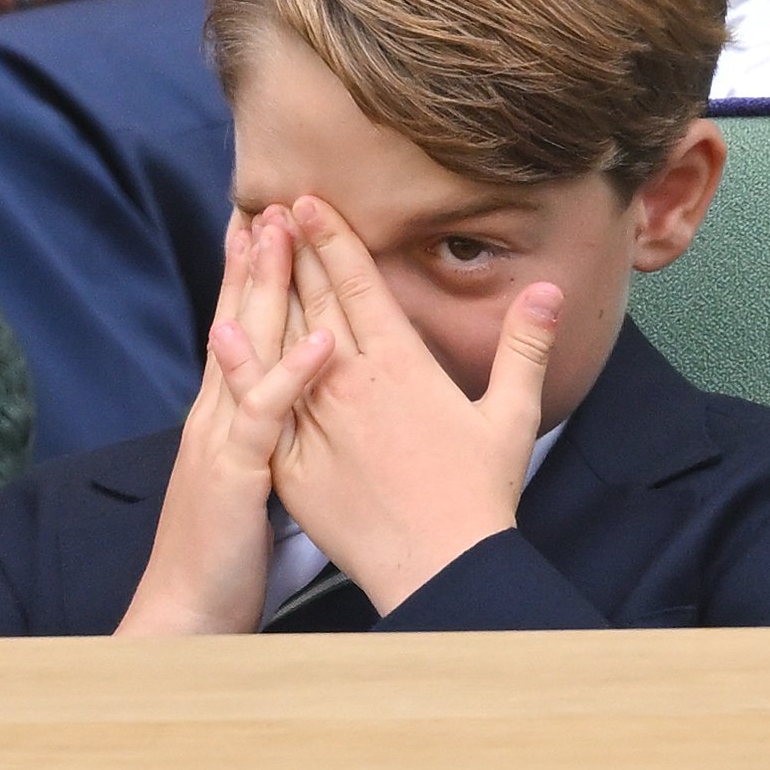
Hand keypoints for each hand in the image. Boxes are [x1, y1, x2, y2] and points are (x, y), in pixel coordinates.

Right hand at [117, 209, 332, 635]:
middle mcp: (216, 415)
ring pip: (246, 350)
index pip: (236, 332)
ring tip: (283, 239)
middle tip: (268, 204)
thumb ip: (258, 441)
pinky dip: (291, 372)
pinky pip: (268, 413)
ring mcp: (223, 438)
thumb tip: (285, 413)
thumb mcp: (243, 485)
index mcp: (223, 417)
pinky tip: (318, 339)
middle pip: (237, 323)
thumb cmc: (221, 556)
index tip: (260, 228)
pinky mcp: (237, 471)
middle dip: (252, 263)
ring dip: (264, 292)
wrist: (183, 611)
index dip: (247, 281)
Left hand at [268, 197, 556, 617]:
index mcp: (403, 366)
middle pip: (315, 302)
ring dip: (264, 292)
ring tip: (245, 249)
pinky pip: (261, 406)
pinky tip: (222, 332)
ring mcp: (317, 421)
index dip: (332, 240)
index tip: (307, 201)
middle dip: (292, 250)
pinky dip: (241, 365)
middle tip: (269, 207)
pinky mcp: (292, 461)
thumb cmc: (480, 496)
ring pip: (282, 343)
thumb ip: (524, 347)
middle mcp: (352, 384)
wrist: (439, 568)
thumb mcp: (512, 416)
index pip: (359, 286)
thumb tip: (547, 291)